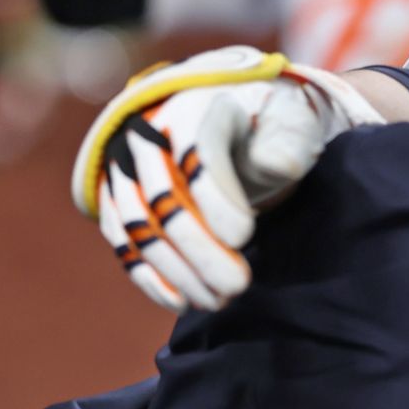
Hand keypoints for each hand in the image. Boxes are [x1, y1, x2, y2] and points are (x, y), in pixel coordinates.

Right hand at [73, 46, 385, 312]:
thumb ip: (287, 143)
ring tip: (217, 300)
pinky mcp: (118, 202)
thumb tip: (274, 166)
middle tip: (237, 286)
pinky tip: (181, 300)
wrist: (237, 116)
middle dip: (199, 249)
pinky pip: (125, 242)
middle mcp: (147, 137)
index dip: (215, 198)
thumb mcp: (290, 120)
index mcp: (191, 108)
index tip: (244, 237)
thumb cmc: (269, 121)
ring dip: (176, 270)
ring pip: (140, 227)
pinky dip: (149, 275)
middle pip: (161, 199)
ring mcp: (125, 170)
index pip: (194, 155)